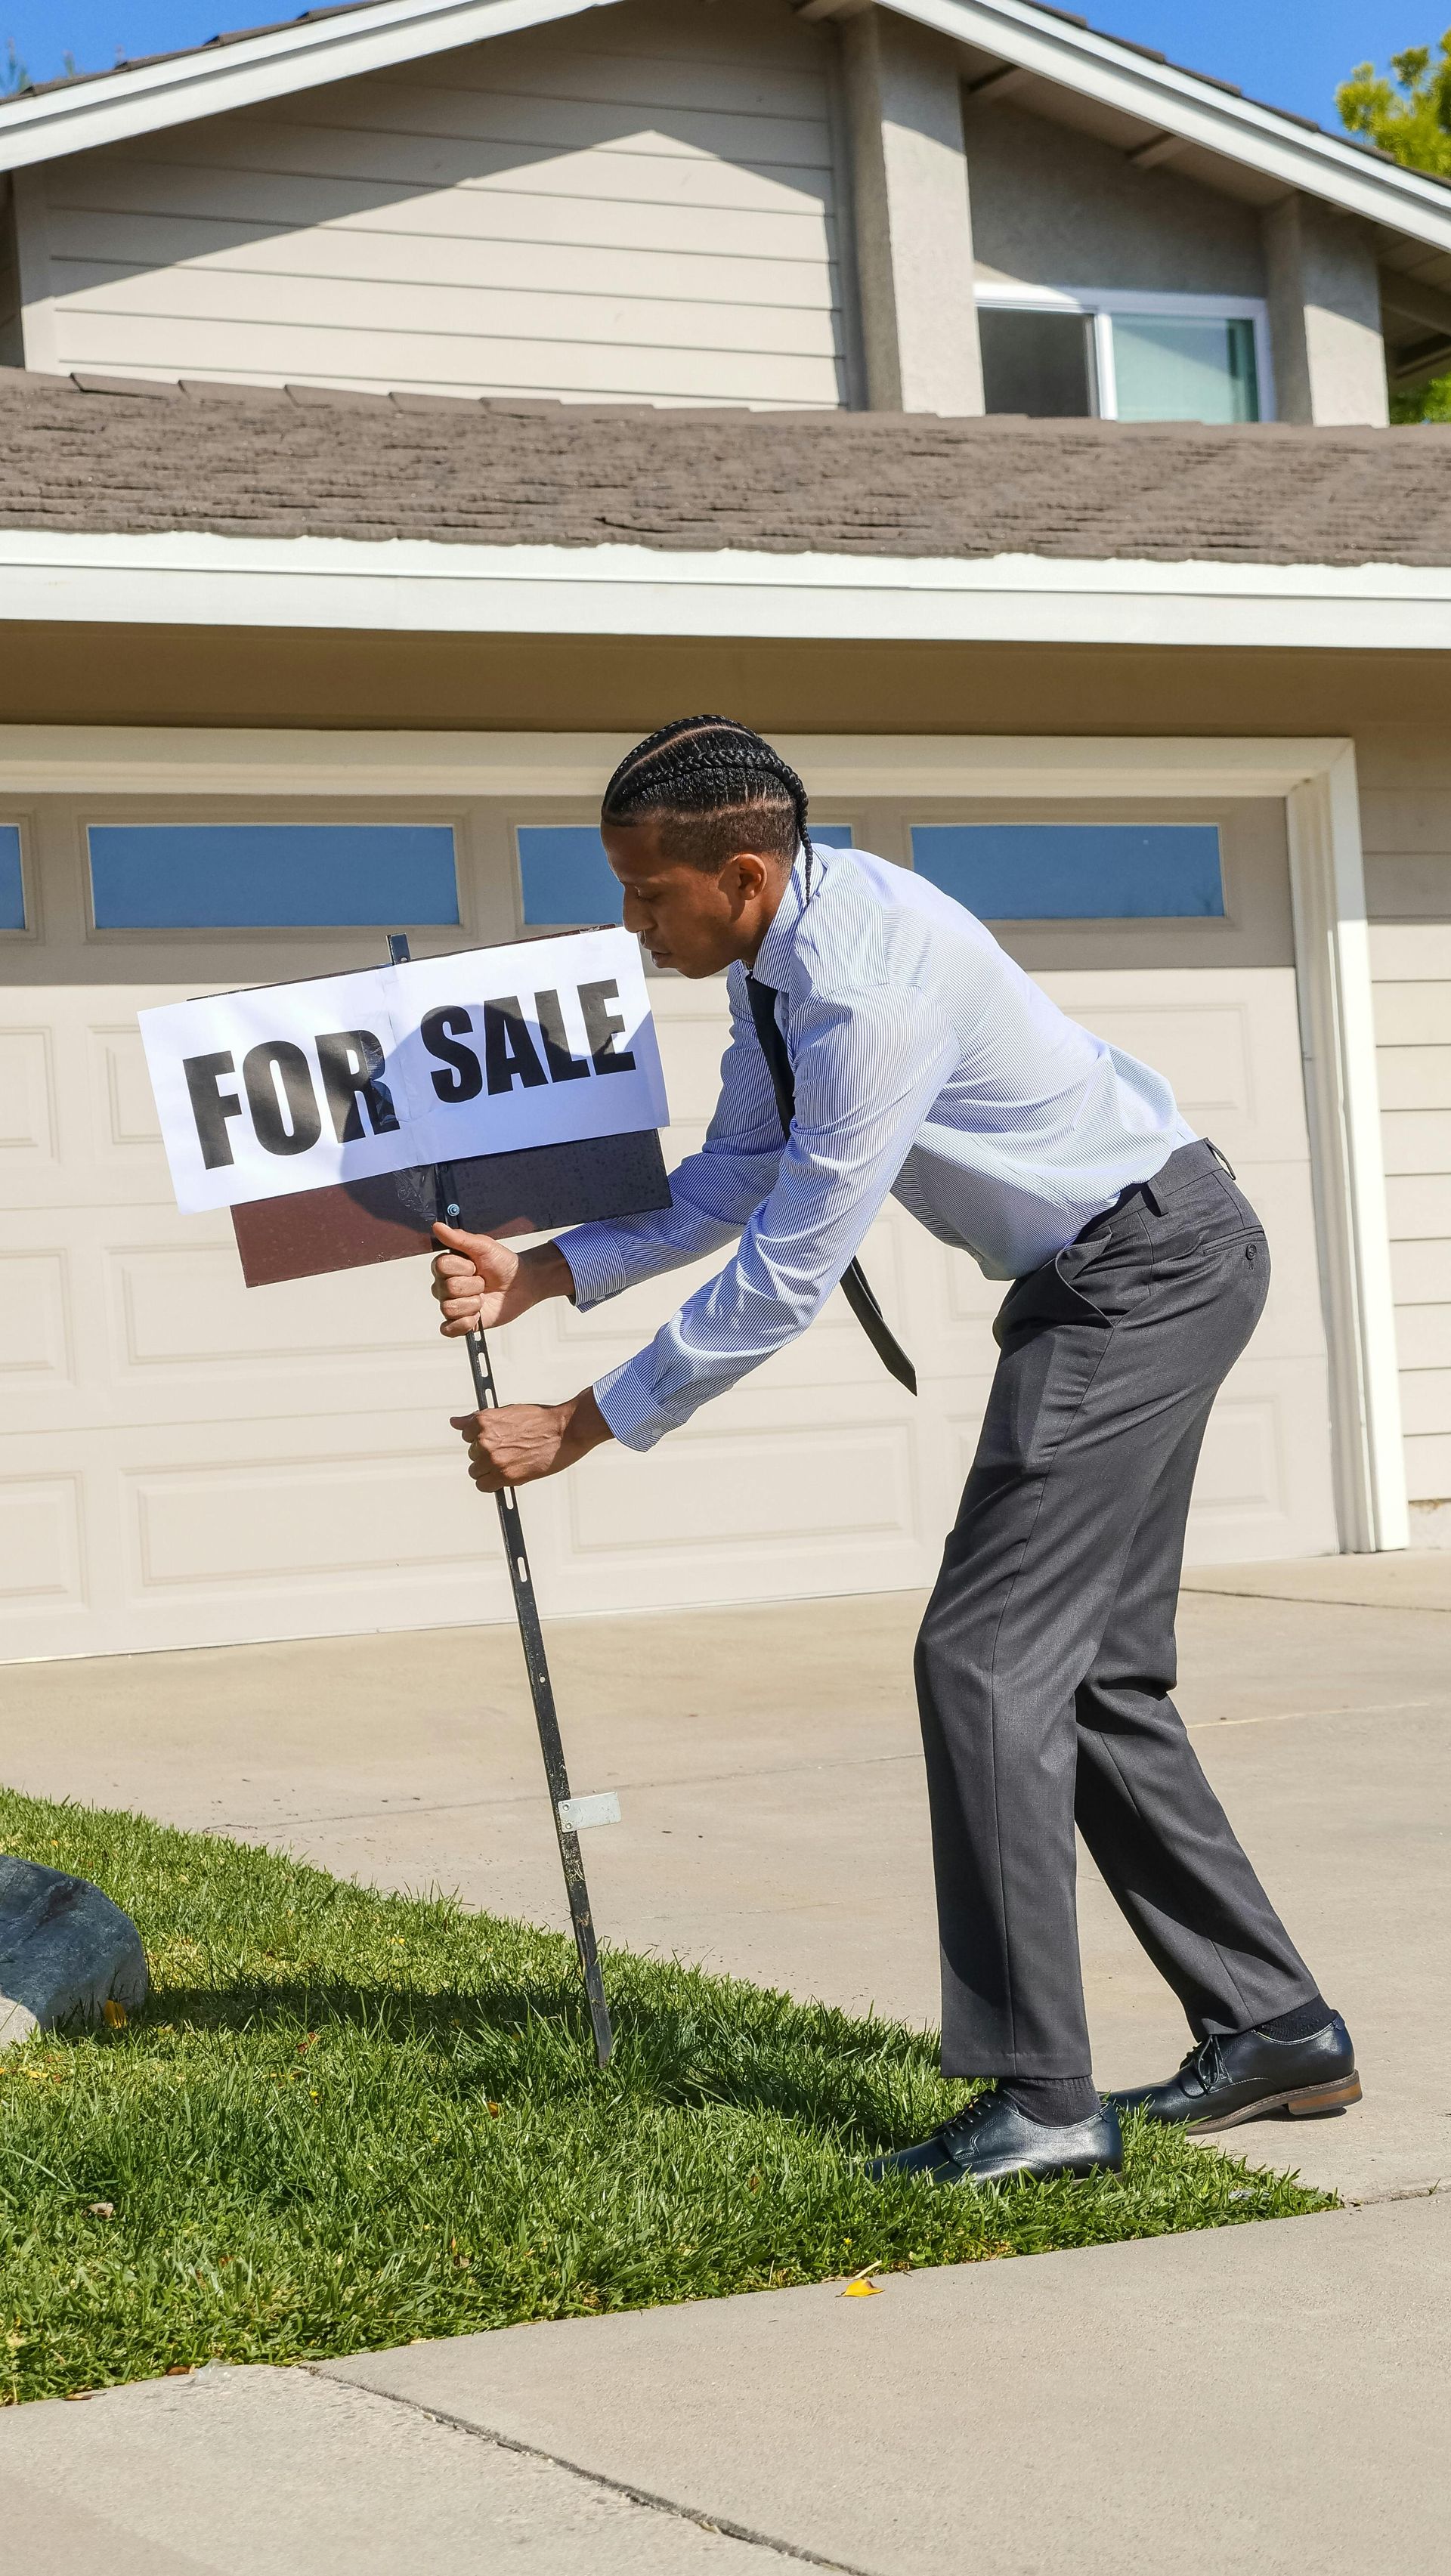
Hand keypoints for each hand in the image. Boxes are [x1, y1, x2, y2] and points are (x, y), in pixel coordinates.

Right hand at [430, 1225, 574, 1337]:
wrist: (522, 1283)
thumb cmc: (503, 1263)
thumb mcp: (484, 1246)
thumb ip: (459, 1238)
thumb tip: (437, 1226)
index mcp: (446, 1266)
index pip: (441, 1266)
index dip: (463, 1267)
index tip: (475, 1265)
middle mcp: (445, 1286)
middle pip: (447, 1288)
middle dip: (473, 1285)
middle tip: (484, 1282)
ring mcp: (453, 1304)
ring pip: (449, 1308)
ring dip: (473, 1303)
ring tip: (483, 1297)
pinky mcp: (461, 1322)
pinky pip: (448, 1329)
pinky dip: (462, 1325)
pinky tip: (476, 1317)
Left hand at [452, 1387, 613, 1490]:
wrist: (564, 1431)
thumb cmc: (541, 1420)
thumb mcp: (506, 1412)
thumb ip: (476, 1420)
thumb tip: (455, 1422)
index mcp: (483, 1421)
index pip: (467, 1435)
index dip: (481, 1439)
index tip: (496, 1439)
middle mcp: (484, 1440)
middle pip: (473, 1455)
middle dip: (487, 1454)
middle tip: (509, 1450)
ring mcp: (494, 1459)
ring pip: (476, 1472)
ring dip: (489, 1470)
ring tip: (510, 1462)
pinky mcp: (504, 1476)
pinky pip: (484, 1486)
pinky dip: (493, 1483)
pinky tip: (508, 1474)